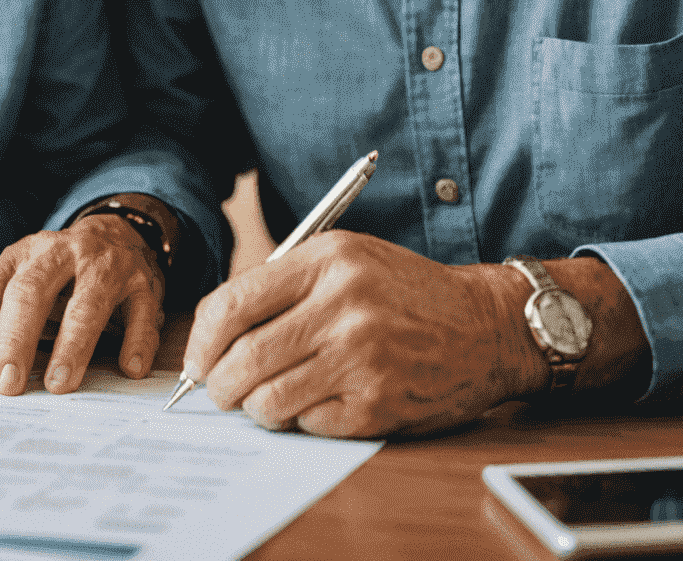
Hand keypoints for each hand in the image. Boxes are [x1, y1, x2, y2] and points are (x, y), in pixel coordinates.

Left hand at [0, 209, 167, 396]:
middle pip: (32, 292)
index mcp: (22, 256)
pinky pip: (141, 311)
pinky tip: (129, 367)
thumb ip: (1, 318)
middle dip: (17, 339)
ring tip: (60, 384)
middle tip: (8, 383)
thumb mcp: (24, 280)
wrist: (118, 231)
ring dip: (72, 345)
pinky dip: (136, 340)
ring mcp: (103, 264)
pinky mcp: (141, 282)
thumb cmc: (61, 272)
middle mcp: (59, 253)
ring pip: (87, 302)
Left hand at [182, 231, 555, 437]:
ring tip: (266, 399)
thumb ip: (283, 283)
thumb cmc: (403, 291)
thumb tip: (216, 332)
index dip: (203, 340)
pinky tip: (318, 402)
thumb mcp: (345, 257)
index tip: (198, 359)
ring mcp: (362, 358)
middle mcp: (342, 306)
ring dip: (257, 408)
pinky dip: (302, 420)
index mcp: (326, 261)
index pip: (233, 304)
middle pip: (244, 358)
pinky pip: (310, 425)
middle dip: (219, 384)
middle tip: (220, 391)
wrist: (484, 326)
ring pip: (270, 400)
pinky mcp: (379, 404)